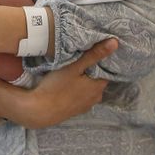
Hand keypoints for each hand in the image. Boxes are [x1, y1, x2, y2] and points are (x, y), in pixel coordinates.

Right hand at [0, 38, 117, 127]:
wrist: (40, 111)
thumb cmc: (57, 87)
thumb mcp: (75, 66)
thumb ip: (94, 54)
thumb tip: (115, 43)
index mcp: (99, 86)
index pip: (106, 70)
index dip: (99, 61)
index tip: (91, 53)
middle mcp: (96, 98)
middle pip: (97, 80)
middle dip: (90, 71)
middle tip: (79, 61)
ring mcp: (86, 106)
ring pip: (88, 89)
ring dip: (83, 82)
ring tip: (72, 73)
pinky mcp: (75, 111)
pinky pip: (80, 97)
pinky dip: (76, 91)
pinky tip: (66, 86)